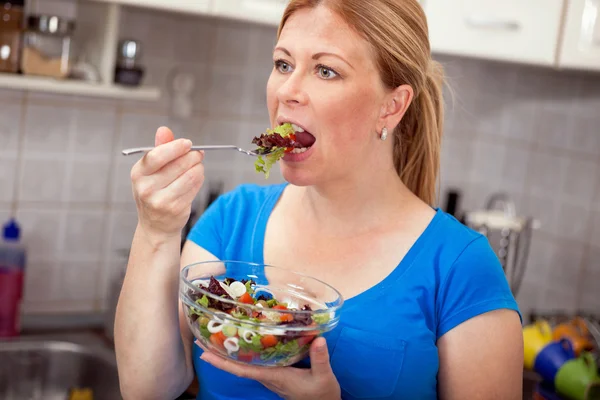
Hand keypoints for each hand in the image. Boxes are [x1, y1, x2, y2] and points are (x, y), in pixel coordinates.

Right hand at [130, 127, 204, 243]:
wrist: (155, 225)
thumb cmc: (154, 192)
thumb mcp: (151, 170)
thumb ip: (159, 149)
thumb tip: (164, 130)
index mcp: (138, 173)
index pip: (157, 155)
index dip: (176, 147)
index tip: (188, 143)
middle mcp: (146, 188)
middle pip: (178, 164)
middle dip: (192, 156)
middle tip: (198, 154)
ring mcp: (160, 200)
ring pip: (190, 176)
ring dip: (198, 168)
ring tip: (197, 166)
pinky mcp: (175, 209)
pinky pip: (194, 188)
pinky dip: (199, 180)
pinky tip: (196, 178)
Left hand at [199, 337, 340, 399]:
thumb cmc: (322, 395)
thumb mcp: (324, 378)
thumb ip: (320, 359)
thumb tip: (318, 338)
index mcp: (275, 376)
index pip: (244, 370)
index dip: (223, 363)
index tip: (205, 354)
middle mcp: (268, 376)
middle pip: (238, 366)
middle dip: (218, 354)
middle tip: (200, 339)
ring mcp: (271, 375)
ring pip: (244, 364)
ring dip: (228, 353)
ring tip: (216, 336)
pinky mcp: (276, 373)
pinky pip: (254, 363)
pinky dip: (244, 353)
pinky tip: (242, 343)